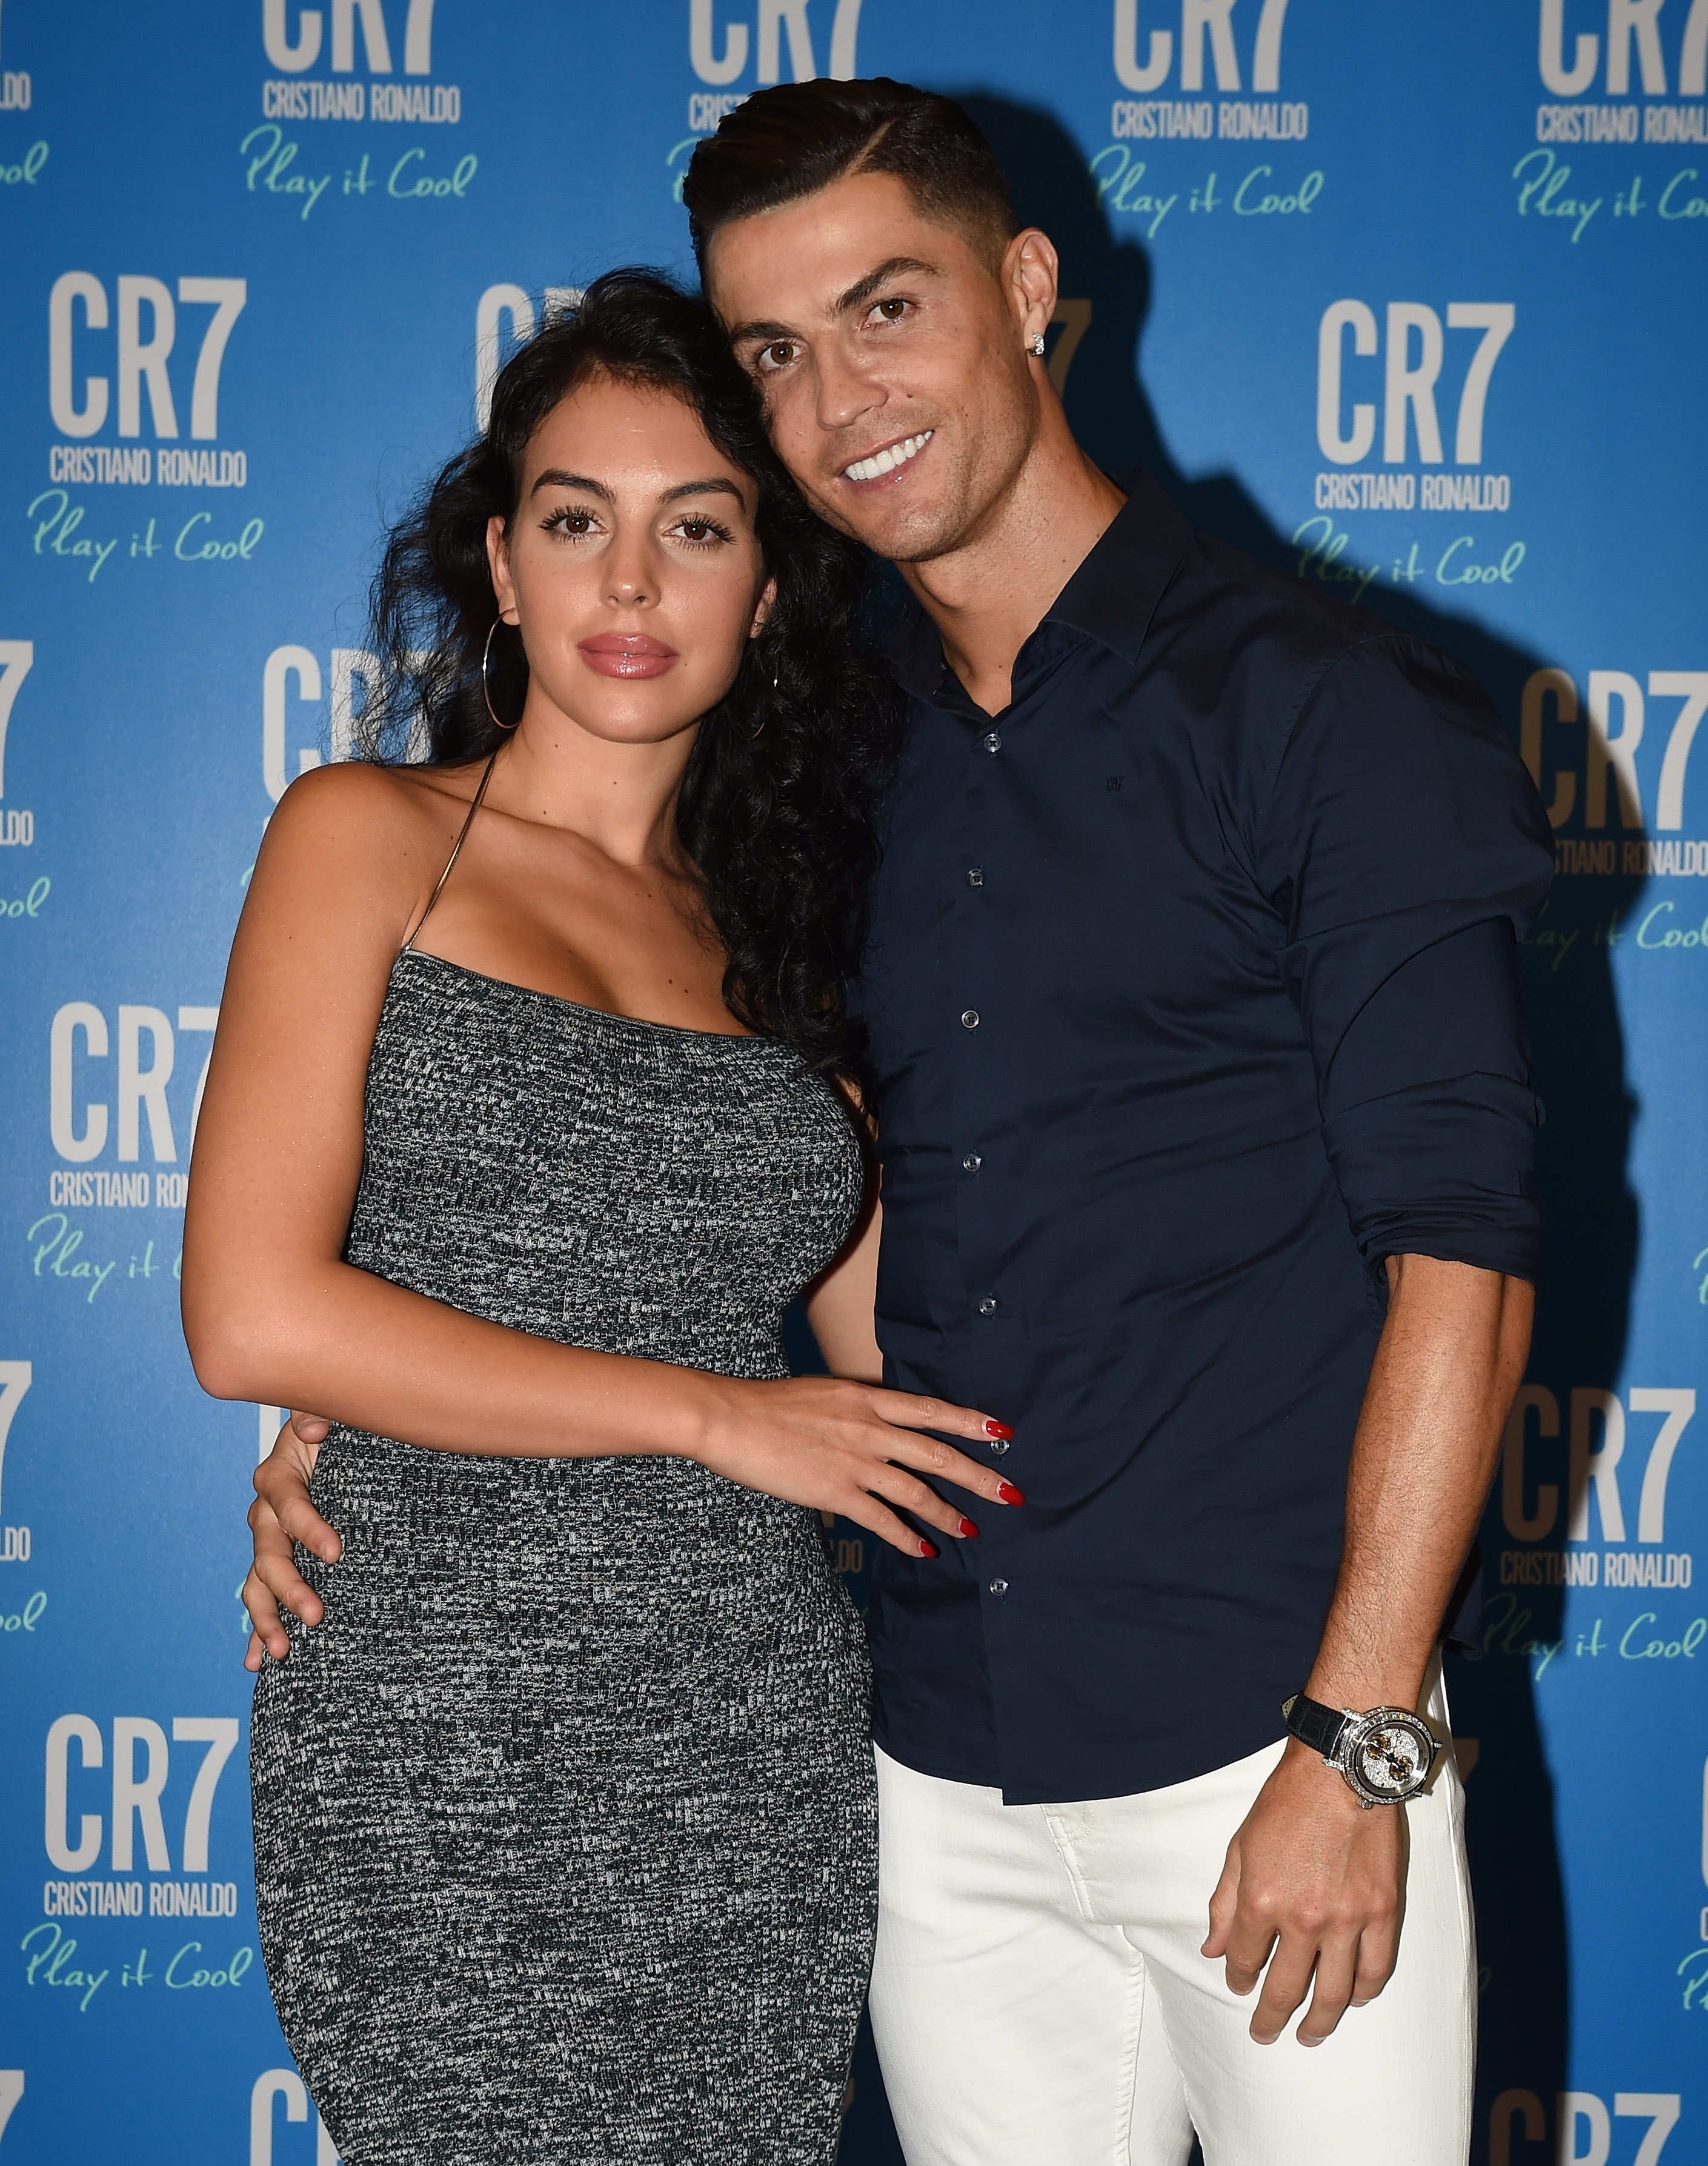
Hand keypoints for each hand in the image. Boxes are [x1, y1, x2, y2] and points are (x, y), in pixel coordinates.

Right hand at [241, 1414, 340, 1669]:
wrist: (334, 1447)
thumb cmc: (337, 1431)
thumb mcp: (330, 1415)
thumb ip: (319, 1414)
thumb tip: (313, 1430)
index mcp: (278, 1477)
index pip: (289, 1504)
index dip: (309, 1527)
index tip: (336, 1553)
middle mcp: (265, 1513)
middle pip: (269, 1554)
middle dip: (289, 1587)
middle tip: (315, 1615)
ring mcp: (268, 1542)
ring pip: (258, 1583)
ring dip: (267, 1618)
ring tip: (282, 1651)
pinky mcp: (276, 1564)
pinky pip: (262, 1598)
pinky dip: (259, 1629)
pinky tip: (257, 1659)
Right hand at [698, 1375, 1019, 1555]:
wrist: (732, 1418)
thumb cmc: (772, 1404)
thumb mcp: (826, 1393)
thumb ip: (861, 1409)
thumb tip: (887, 1426)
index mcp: (867, 1398)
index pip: (932, 1410)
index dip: (970, 1422)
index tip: (1003, 1433)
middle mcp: (869, 1427)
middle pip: (937, 1453)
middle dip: (979, 1475)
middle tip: (1011, 1494)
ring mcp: (854, 1460)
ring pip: (916, 1490)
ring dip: (948, 1513)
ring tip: (973, 1530)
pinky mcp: (835, 1491)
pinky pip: (881, 1518)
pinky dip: (906, 1536)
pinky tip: (925, 1550)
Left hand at [1201, 1741, 1403, 2045]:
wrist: (1340, 1769)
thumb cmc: (1286, 1803)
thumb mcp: (1240, 1847)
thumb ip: (1225, 1903)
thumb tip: (1213, 1950)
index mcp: (1262, 1902)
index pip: (1245, 1961)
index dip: (1238, 1978)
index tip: (1239, 1984)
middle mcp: (1304, 1920)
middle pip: (1286, 1989)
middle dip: (1272, 2018)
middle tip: (1265, 2034)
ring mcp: (1348, 1920)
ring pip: (1334, 1993)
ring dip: (1319, 2022)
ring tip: (1309, 2035)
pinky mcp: (1383, 1911)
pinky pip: (1376, 1969)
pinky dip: (1364, 1992)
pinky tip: (1353, 2000)